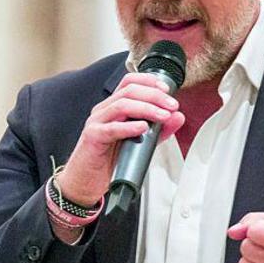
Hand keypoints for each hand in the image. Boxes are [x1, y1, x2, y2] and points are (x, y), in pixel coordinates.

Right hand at [58, 73, 184, 205]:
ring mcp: (97, 122)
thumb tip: (177, 117)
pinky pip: (111, 128)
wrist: (86, 181)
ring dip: (146, 108)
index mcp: (114, 107)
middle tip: (171, 105)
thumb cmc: (107, 160)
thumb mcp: (140, 142)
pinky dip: (129, 127)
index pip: (129, 82)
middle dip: (154, 95)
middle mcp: (104, 110)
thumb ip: (159, 130)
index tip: (166, 89)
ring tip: (163, 116)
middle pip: (129, 91)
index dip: (149, 81)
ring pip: (122, 105)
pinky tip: (142, 128)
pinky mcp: (93, 137)